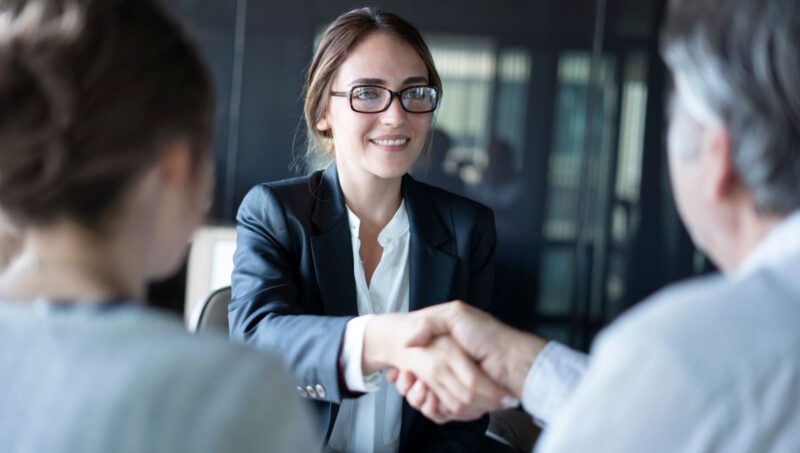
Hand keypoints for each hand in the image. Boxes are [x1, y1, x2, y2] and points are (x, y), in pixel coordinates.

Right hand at [388, 301, 547, 421]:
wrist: (511, 359)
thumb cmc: (486, 334)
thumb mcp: (455, 315)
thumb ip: (428, 323)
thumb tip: (406, 341)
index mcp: (443, 352)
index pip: (413, 364)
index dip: (403, 370)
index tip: (397, 369)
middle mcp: (447, 372)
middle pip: (415, 385)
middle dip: (407, 383)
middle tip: (404, 376)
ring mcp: (453, 390)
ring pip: (424, 401)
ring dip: (417, 396)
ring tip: (418, 387)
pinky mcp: (461, 406)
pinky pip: (440, 413)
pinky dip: (433, 408)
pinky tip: (431, 398)